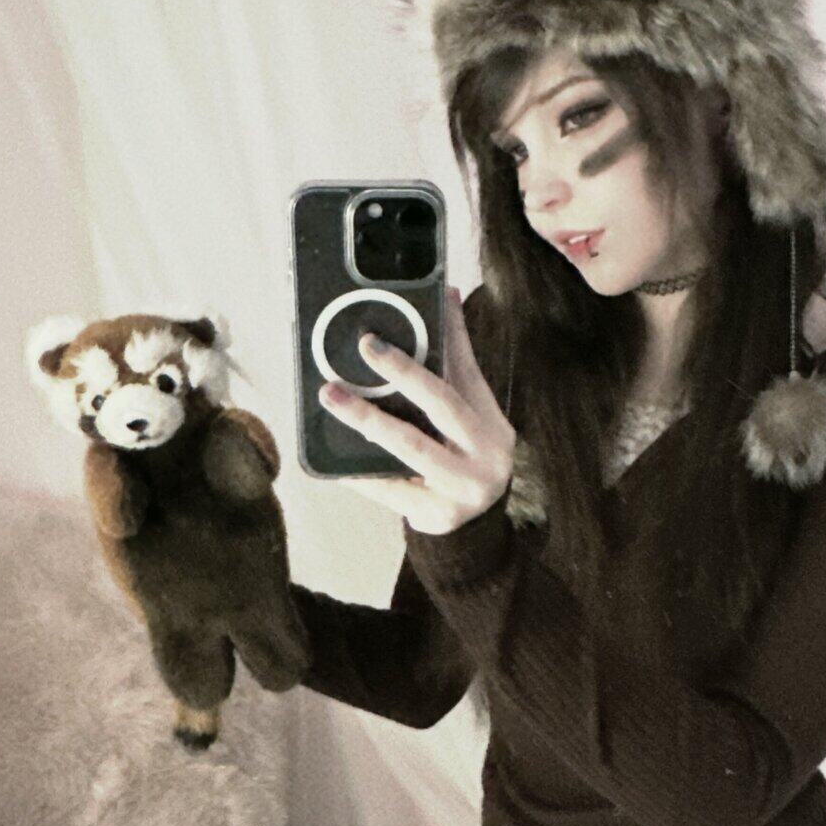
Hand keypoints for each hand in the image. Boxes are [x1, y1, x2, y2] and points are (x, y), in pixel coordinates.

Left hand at [317, 288, 515, 534]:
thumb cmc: (465, 459)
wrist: (477, 529)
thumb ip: (458, 364)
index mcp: (493, 426)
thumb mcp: (469, 415)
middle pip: (441, 405)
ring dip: (367, 419)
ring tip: (331, 396)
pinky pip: (390, 489)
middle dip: (402, 372)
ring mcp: (464, 488)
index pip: (465, 374)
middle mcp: (487, 455)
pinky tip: (334, 460)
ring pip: (411, 446)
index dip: (440, 341)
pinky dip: (361, 473)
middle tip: (365, 346)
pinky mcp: (437, 514)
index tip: (401, 321)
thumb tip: (450, 296)